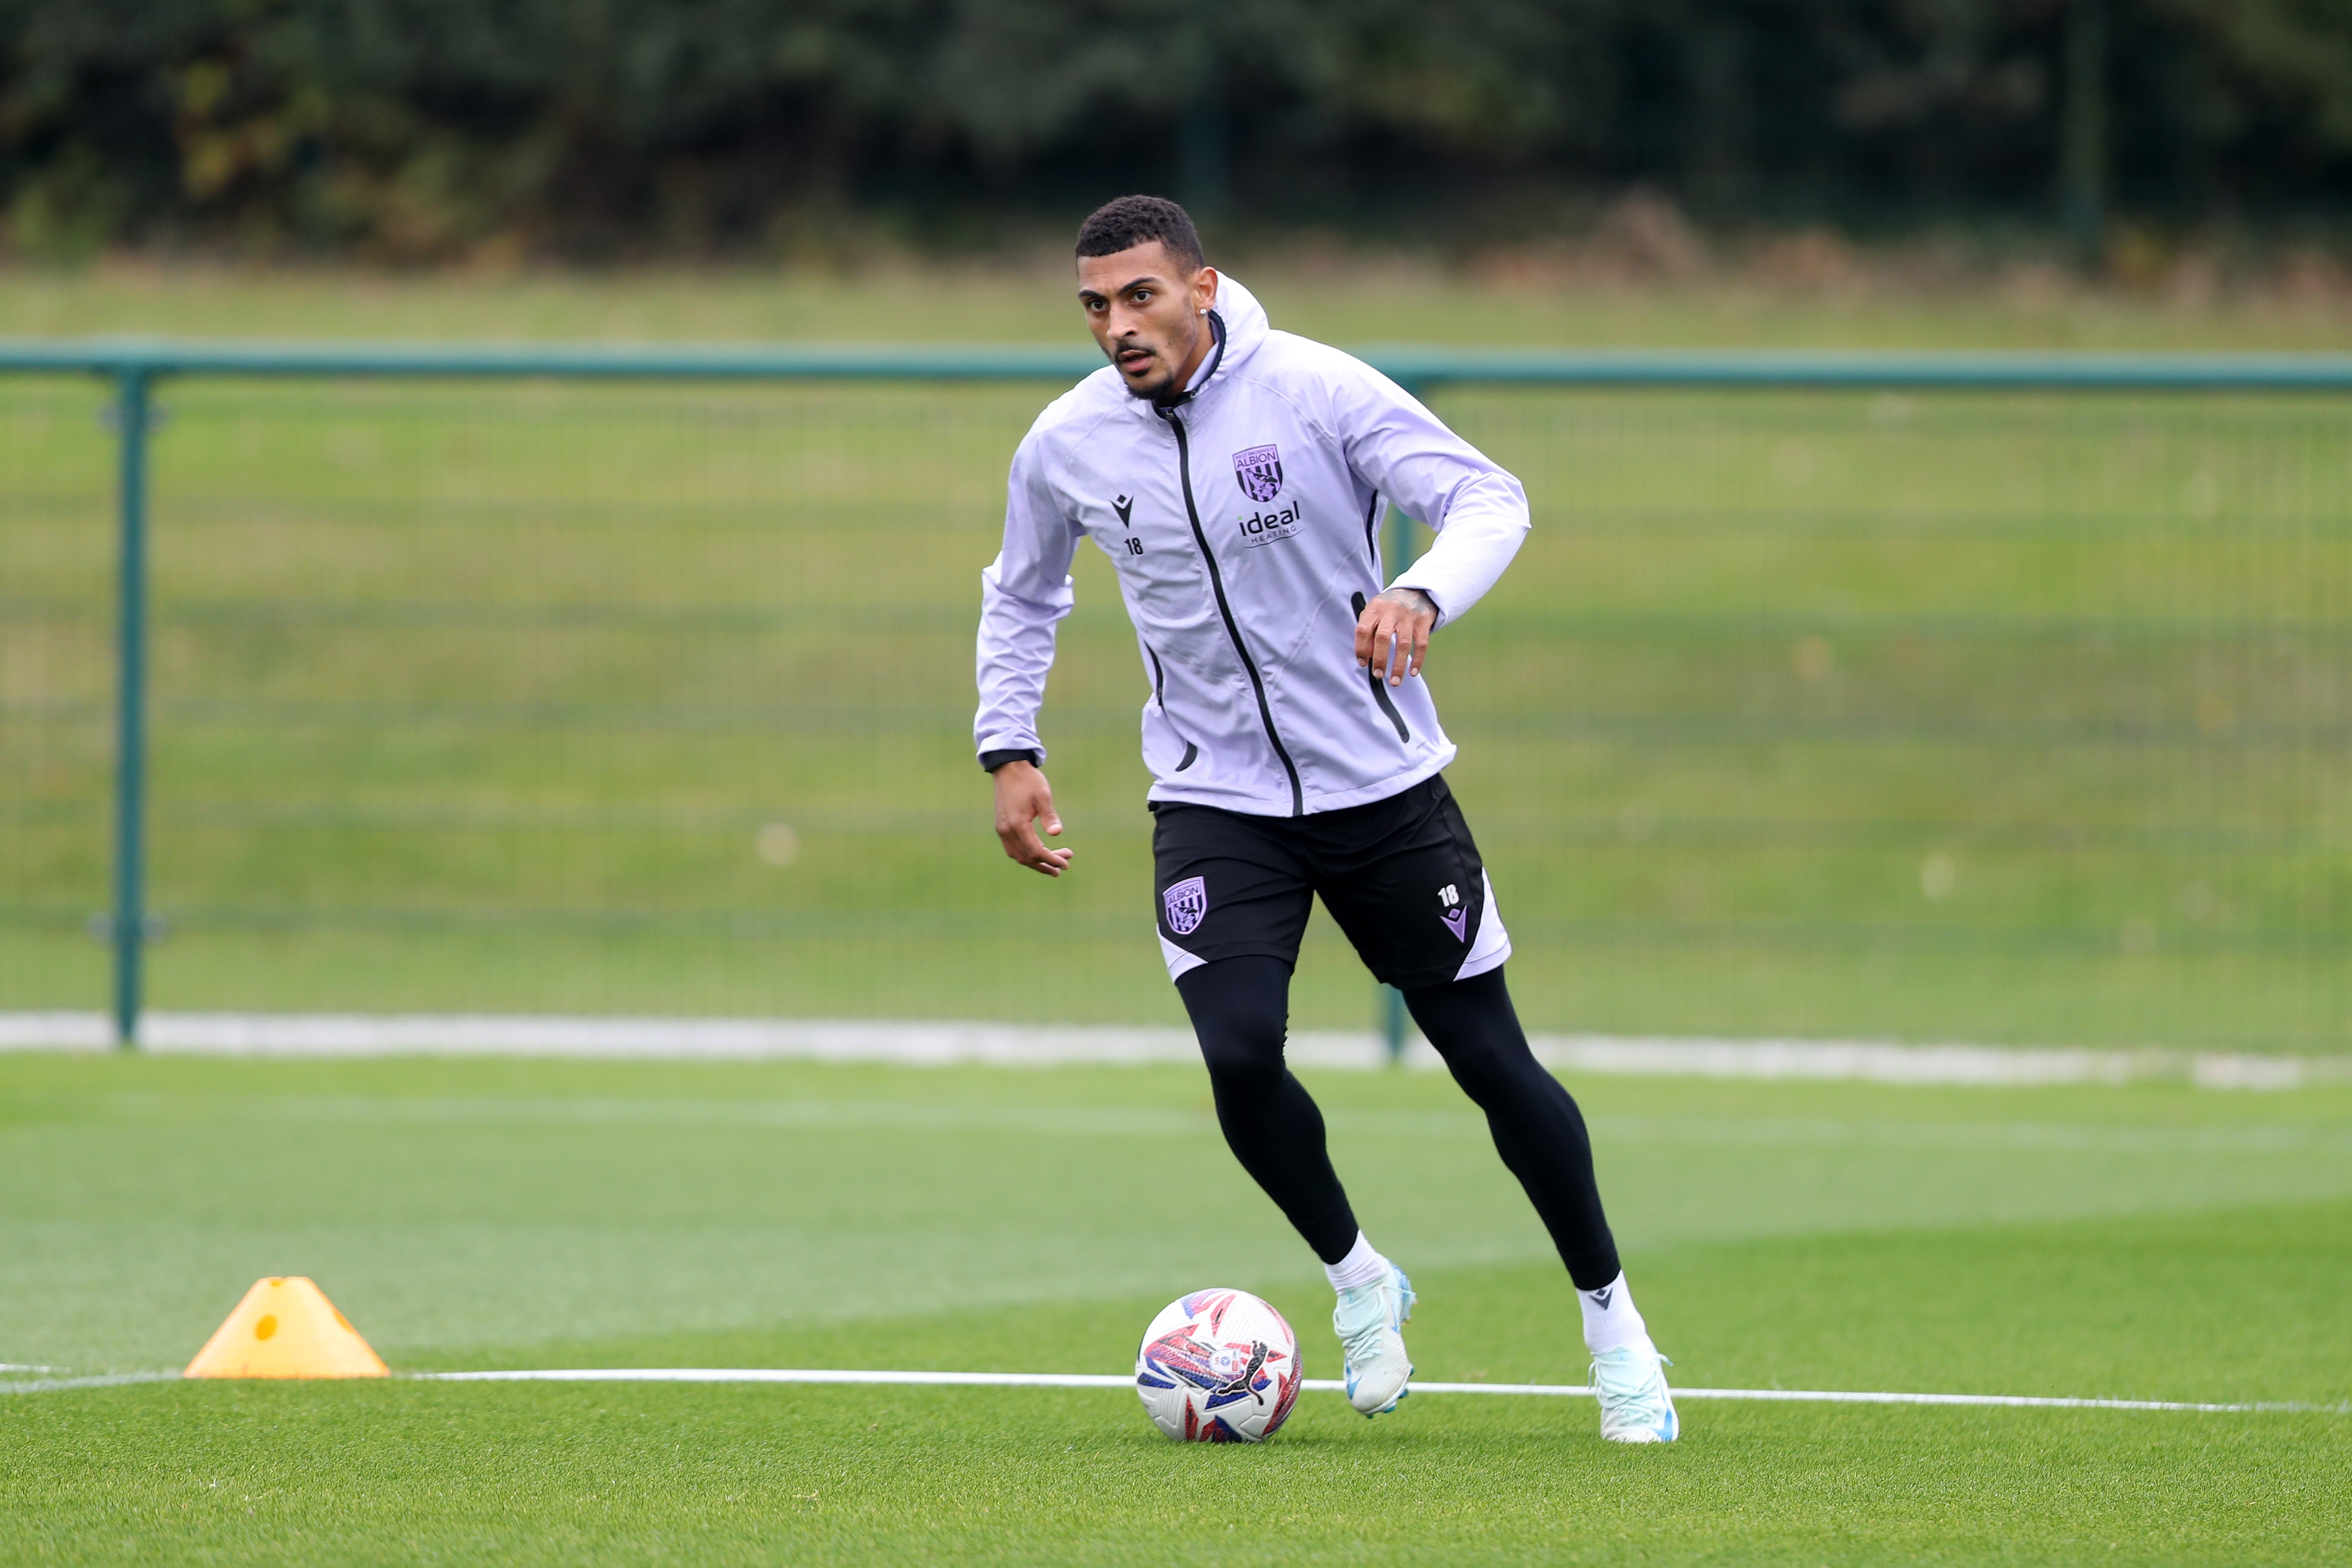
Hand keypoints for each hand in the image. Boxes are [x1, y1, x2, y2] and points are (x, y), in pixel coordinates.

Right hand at [993, 760, 1073, 876]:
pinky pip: (1012, 849)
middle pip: (1027, 858)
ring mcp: (1002, 829)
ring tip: (1053, 867)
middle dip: (1046, 864)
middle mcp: (1006, 830)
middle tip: (1065, 865)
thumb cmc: (1028, 780)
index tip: (1066, 863)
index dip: (1052, 860)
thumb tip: (1057, 833)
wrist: (1008, 768)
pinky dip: (1026, 855)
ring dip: (1036, 863)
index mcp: (1017, 824)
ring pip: (1018, 856)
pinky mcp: (1001, 826)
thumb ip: (1049, 816)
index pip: (1036, 851)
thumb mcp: (1043, 796)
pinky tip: (1038, 854)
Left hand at [1354, 587, 1436, 685]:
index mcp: (1375, 608)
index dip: (1361, 648)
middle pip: (1383, 638)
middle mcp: (1391, 611)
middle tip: (1378, 675)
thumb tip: (1367, 656)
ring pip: (1402, 644)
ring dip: (1398, 665)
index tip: (1362, 663)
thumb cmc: (1390, 607)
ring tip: (1394, 681)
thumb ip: (1368, 629)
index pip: (1363, 630)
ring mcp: (1408, 616)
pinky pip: (1421, 644)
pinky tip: (1412, 672)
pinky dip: (1417, 660)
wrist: (1416, 591)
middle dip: (1379, 660)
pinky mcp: (1424, 621)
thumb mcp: (1375, 611)